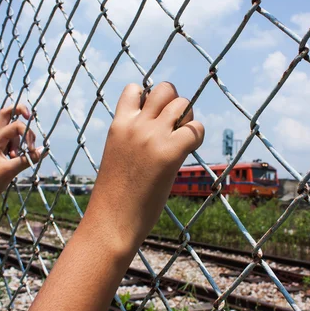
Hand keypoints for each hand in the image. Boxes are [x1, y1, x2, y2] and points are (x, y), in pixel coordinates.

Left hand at [0, 104, 43, 209]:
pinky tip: (18, 159)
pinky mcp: (0, 153)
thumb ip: (28, 159)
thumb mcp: (10, 171)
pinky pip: (13, 143)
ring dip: (21, 139)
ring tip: (18, 156)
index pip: (16, 126)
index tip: (31, 151)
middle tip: (30, 115)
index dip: (28, 136)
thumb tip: (44, 150)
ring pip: (13, 131)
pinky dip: (19, 147)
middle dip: (19, 111)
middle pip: (6, 114)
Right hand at [85, 82, 203, 248]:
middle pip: (165, 89)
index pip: (134, 89)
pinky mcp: (170, 153)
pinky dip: (197, 136)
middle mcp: (135, 125)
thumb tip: (150, 139)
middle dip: (174, 103)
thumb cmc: (114, 197)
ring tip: (183, 138)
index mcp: (118, 125)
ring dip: (189, 118)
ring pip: (183, 104)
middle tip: (174, 127)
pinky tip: (189, 151)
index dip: (149, 99)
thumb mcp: (116, 157)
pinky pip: (195, 129)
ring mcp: (152, 137)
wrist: (111, 221)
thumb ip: (130, 140)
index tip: (153, 118)